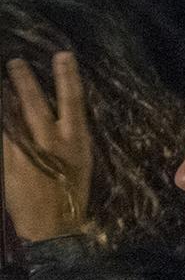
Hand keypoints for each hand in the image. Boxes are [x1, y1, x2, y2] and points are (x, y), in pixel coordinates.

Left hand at [4, 53, 92, 241]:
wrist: (53, 224)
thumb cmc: (72, 190)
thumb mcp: (81, 159)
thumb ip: (67, 135)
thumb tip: (57, 113)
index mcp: (75, 140)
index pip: (72, 100)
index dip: (67, 76)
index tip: (62, 55)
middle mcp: (50, 143)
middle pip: (34, 104)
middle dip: (24, 81)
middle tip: (15, 62)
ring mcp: (27, 153)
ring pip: (12, 118)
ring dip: (5, 99)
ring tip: (1, 83)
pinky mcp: (8, 164)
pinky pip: (3, 137)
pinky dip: (1, 124)